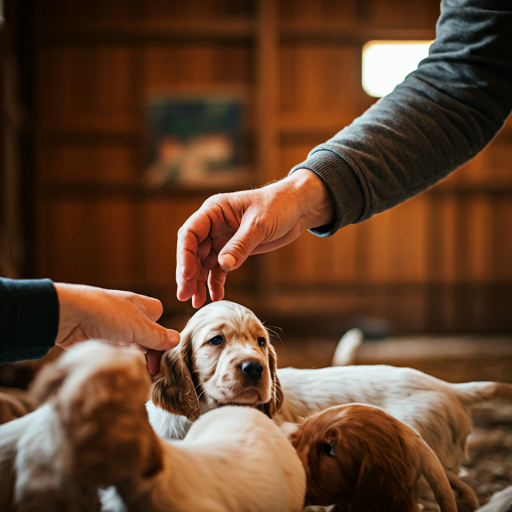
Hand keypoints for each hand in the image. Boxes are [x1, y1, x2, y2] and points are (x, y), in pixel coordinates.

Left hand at [54, 283, 179, 375]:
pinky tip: (123, 366)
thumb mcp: (138, 327)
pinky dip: (122, 358)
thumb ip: (158, 337)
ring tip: (140, 372)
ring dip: (137, 357)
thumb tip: (177, 340)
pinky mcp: (100, 338)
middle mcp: (128, 314)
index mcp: (140, 305)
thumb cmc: (106, 314)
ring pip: (132, 344)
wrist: (68, 316)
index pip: (159, 316)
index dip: (162, 333)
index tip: (162, 353)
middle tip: (153, 370)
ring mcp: (113, 327)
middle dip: (151, 351)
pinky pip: (117, 350)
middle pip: (146, 333)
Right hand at [176, 169, 334, 307]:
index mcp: (214, 210)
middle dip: (188, 274)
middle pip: (193, 251)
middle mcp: (213, 225)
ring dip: (199, 282)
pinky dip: (215, 283)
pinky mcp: (233, 251)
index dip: (185, 255)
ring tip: (196, 303)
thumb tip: (223, 265)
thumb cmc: (278, 206)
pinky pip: (219, 269)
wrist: (296, 208)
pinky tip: (215, 296)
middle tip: (184, 295)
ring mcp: (221, 239)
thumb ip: (241, 245)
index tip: (187, 276)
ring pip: (203, 263)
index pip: (190, 233)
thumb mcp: (259, 224)